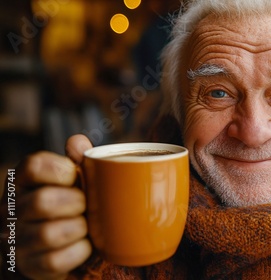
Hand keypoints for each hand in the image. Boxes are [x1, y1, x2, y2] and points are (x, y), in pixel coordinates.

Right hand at [9, 135, 92, 278]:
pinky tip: (84, 244)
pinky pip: (57, 261)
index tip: (76, 176)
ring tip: (85, 225)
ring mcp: (16, 240)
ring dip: (78, 229)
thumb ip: (76, 161)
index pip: (34, 166)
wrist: (52, 248)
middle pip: (43, 202)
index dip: (62, 170)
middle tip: (85, 205)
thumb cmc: (66, 205)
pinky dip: (79, 252)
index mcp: (21, 182)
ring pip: (49, 234)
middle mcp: (10, 210)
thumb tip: (78, 142)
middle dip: (76, 203)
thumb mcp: (70, 181)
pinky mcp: (29, 266)